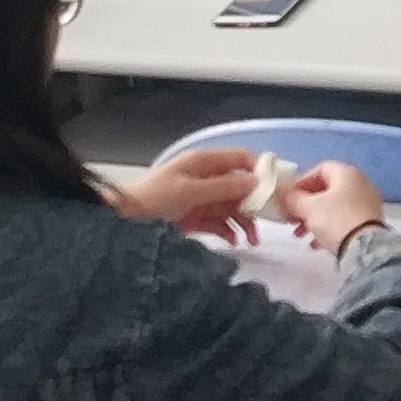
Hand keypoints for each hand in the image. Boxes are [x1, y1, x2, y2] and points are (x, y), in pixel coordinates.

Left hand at [114, 147, 265, 237]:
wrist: (124, 221)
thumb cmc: (154, 198)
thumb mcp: (190, 191)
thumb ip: (223, 187)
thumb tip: (255, 183)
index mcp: (204, 162)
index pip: (241, 159)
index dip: (260, 170)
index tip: (277, 188)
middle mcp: (207, 178)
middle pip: (241, 187)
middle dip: (255, 204)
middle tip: (271, 220)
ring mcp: (202, 199)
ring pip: (234, 208)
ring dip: (245, 222)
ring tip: (252, 240)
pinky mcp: (197, 218)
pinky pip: (221, 223)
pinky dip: (230, 231)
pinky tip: (235, 241)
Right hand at [282, 158, 386, 253]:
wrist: (365, 248)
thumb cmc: (336, 219)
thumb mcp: (309, 207)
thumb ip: (292, 198)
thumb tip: (281, 193)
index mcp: (347, 174)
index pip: (320, 169)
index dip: (301, 183)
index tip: (288, 198)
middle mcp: (359, 184)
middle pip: (326, 190)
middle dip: (304, 205)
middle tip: (290, 218)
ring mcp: (366, 204)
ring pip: (333, 207)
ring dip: (313, 219)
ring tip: (299, 234)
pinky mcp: (368, 223)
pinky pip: (343, 221)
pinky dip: (327, 229)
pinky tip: (315, 244)